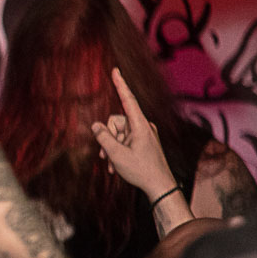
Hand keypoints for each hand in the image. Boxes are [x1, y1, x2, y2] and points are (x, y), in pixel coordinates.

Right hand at [91, 68, 175, 197]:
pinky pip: (125, 140)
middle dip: (108, 136)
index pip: (128, 100)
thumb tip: (96, 125)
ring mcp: (144, 135)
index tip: (116, 70)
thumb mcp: (116, 154)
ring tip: (112, 164)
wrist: (160, 187)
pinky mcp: (144, 143)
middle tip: (107, 154)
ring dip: (111, 147)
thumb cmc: (141, 170)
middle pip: (116, 121)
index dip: (120, 84)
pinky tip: (116, 166)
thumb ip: (103, 137)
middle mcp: (144, 127)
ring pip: (118, 133)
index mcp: (140, 125)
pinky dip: (118, 151)